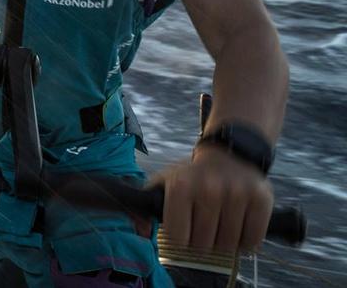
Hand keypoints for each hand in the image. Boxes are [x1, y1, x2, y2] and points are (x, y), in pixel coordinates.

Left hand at [158, 146, 273, 252]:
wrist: (228, 156)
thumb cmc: (192, 176)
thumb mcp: (164, 183)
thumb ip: (147, 206)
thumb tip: (142, 229)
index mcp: (181, 187)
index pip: (178, 238)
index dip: (182, 240)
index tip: (185, 232)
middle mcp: (208, 189)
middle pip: (204, 245)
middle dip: (203, 243)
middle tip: (204, 228)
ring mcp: (237, 194)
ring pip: (229, 245)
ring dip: (224, 243)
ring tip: (220, 226)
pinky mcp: (261, 199)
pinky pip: (252, 240)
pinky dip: (245, 242)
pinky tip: (238, 227)